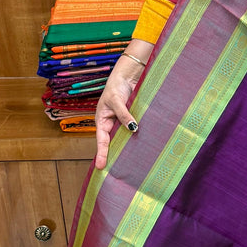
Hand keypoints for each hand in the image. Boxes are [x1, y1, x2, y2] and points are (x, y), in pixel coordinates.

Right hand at [94, 53, 146, 169]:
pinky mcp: (134, 120)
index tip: (100, 166)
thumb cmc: (116, 86)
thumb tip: (133, 128)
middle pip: (113, 143)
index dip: (101, 153)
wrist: (128, 76)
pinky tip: (145, 147)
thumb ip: (124, 114)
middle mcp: (112, 124)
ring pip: (126, 138)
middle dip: (115, 155)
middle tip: (117, 171)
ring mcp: (124, 123)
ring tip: (132, 164)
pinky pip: (136, 130)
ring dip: (129, 148)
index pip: (101, 140)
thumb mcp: (116, 100)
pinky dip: (139, 138)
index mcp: (103, 121)